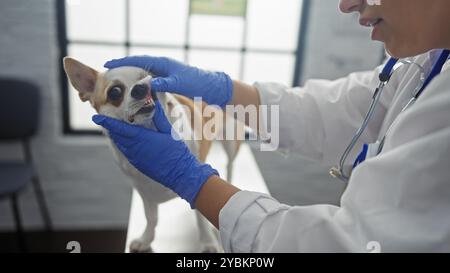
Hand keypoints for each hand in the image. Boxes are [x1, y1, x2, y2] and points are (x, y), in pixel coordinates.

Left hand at [92, 101, 218, 207]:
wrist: (180, 174)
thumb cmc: (177, 152)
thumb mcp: (169, 131)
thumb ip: (159, 115)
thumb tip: (154, 100)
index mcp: (141, 138)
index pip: (119, 128)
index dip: (106, 122)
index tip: (96, 117)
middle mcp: (134, 149)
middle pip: (117, 135)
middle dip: (111, 127)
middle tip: (105, 118)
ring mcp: (135, 158)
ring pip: (121, 144)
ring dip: (117, 135)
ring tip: (115, 127)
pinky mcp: (138, 164)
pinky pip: (126, 152)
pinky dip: (124, 144)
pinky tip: (128, 140)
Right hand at [104, 56, 232, 107]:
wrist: (211, 88)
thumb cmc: (197, 83)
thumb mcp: (179, 83)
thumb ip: (164, 83)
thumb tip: (148, 84)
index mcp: (162, 63)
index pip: (137, 60)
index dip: (121, 62)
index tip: (107, 64)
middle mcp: (161, 66)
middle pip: (137, 65)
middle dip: (122, 69)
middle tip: (107, 74)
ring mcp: (164, 73)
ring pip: (142, 74)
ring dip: (130, 77)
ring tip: (116, 84)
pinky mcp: (167, 81)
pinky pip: (149, 81)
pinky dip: (139, 84)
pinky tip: (134, 91)